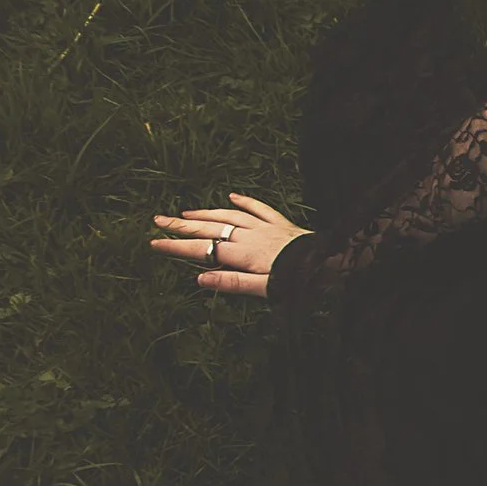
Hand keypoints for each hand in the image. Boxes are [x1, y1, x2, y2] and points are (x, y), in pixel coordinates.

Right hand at [150, 192, 308, 297]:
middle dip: (181, 226)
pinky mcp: (281, 224)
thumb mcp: (266, 289)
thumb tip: (200, 279)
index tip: (154, 242)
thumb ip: (233, 283)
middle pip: (210, 229)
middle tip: (157, 221)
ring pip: (229, 217)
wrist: (332, 260)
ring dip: (206, 214)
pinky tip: (233, 196)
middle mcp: (250, 236)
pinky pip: (259, 208)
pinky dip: (244, 202)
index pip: (202, 250)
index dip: (177, 246)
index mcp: (243, 254)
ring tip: (185, 214)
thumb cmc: (300, 280)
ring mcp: (265, 227)